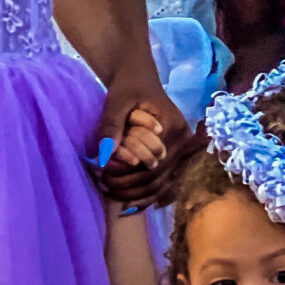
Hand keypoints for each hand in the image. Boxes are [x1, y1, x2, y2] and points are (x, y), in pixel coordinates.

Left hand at [94, 88, 188, 205]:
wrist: (139, 79)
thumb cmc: (129, 87)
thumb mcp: (117, 101)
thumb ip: (111, 125)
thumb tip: (104, 153)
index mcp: (174, 128)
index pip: (151, 162)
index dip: (126, 172)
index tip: (101, 172)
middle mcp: (183, 142)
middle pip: (156, 177)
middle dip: (127, 185)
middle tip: (101, 184)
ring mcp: (181, 151)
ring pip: (159, 185)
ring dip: (134, 194)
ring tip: (109, 191)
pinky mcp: (174, 156)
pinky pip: (163, 184)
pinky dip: (146, 196)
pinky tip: (127, 205)